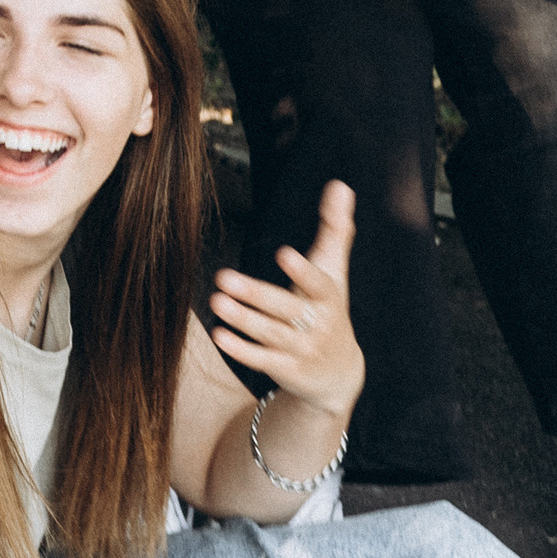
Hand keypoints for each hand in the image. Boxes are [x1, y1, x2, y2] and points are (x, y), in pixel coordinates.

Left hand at [208, 177, 365, 420]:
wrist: (339, 373)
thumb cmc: (329, 307)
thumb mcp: (334, 270)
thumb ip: (335, 229)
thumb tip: (340, 185)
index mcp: (328, 296)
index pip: (317, 283)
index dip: (301, 270)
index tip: (283, 253)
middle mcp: (317, 324)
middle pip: (285, 308)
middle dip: (255, 294)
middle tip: (222, 278)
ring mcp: (302, 349)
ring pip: (270, 334)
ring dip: (242, 319)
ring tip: (216, 301)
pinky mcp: (287, 369)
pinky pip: (262, 360)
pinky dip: (241, 349)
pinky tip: (218, 334)